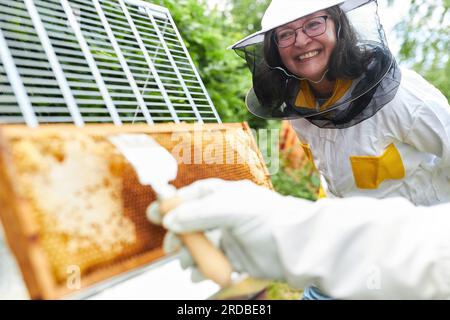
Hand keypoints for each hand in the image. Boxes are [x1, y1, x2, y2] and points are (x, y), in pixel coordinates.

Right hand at [147, 178, 312, 280]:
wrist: (295, 246)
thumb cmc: (267, 218)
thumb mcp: (231, 208)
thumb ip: (198, 213)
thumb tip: (169, 220)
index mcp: (222, 196)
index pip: (189, 197)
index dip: (171, 205)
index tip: (154, 214)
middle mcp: (222, 215)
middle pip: (188, 225)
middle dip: (178, 236)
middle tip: (173, 247)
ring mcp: (227, 238)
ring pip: (197, 247)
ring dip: (189, 257)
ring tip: (188, 264)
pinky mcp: (233, 258)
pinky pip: (210, 265)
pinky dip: (203, 271)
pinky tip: (201, 275)